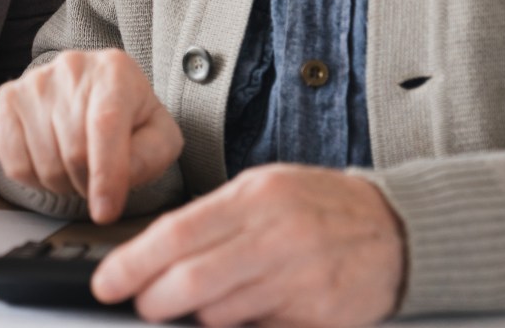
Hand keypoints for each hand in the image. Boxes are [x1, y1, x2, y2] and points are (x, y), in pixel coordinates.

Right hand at [0, 48, 182, 222]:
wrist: (94, 90)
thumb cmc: (128, 117)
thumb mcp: (159, 135)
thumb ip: (151, 155)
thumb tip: (120, 178)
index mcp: (114, 71)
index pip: (105, 125)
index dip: (106, 174)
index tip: (106, 212)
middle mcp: (71, 68)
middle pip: (74, 152)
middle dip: (88, 184)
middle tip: (97, 181)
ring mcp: (34, 82)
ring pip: (44, 163)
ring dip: (63, 183)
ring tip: (76, 168)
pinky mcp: (8, 99)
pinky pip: (14, 162)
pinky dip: (34, 180)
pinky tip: (50, 164)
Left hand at [92, 164, 405, 326]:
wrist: (397, 230)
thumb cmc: (321, 208)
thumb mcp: (265, 191)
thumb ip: (214, 219)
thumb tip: (157, 255)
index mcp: (257, 198)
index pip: (177, 233)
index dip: (133, 263)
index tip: (107, 282)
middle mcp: (278, 236)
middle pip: (191, 281)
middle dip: (154, 300)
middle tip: (143, 305)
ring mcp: (301, 279)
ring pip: (220, 314)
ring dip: (197, 316)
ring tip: (201, 305)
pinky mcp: (320, 317)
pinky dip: (240, 326)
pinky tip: (244, 312)